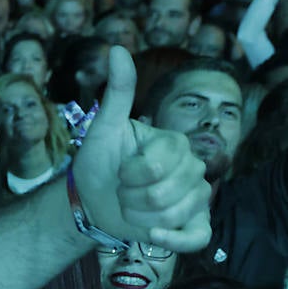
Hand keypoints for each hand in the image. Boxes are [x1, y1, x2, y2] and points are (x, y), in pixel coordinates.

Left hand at [69, 44, 211, 252]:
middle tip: (123, 190)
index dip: (129, 175)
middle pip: (166, 192)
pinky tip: (150, 233)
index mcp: (175, 143)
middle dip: (131, 196)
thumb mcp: (102, 129)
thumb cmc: (98, 163)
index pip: (157, 167)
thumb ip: (116, 92)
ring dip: (138, 215)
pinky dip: (172, 239)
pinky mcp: (192, 224)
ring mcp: (195, 197)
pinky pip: (196, 236)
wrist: (92, 200)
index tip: (120, 171)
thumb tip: (118, 49)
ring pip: (175, 214)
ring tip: (130, 206)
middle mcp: (193, 167)